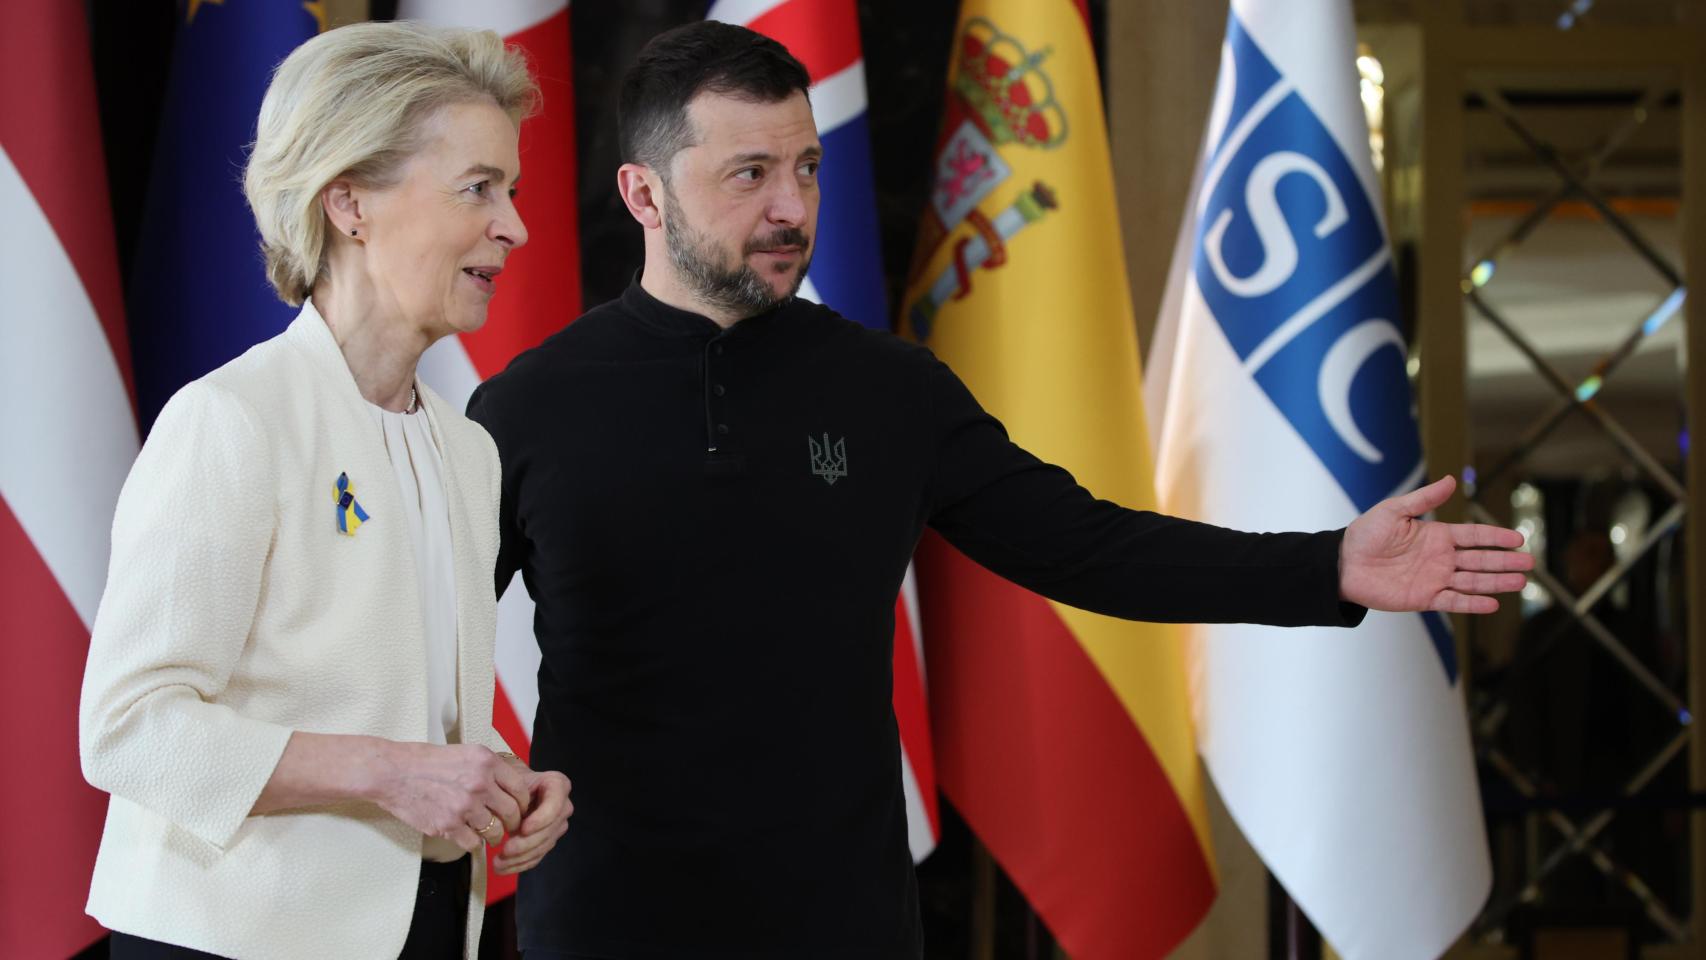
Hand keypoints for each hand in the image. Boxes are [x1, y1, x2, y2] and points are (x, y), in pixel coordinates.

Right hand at [368, 742, 531, 851]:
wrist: (393, 772)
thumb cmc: (425, 761)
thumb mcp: (465, 752)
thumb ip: (489, 768)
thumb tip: (510, 785)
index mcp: (486, 761)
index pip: (520, 788)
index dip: (523, 802)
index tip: (520, 808)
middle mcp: (479, 783)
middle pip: (512, 812)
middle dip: (513, 823)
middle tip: (508, 826)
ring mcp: (464, 806)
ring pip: (495, 831)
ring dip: (494, 836)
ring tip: (489, 835)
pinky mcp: (448, 825)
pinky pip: (473, 843)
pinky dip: (473, 843)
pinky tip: (468, 836)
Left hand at [492, 758, 571, 875]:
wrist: (514, 789)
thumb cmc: (511, 782)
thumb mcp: (512, 781)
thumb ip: (514, 796)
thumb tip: (507, 822)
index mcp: (558, 785)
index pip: (555, 804)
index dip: (541, 819)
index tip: (524, 829)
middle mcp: (563, 806)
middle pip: (549, 830)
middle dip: (526, 844)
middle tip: (504, 851)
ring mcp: (558, 825)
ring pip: (542, 846)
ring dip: (520, 858)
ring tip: (497, 863)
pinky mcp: (549, 840)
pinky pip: (537, 856)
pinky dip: (519, 864)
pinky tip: (503, 868)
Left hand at [1339, 474, 1533, 613]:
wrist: (1342, 564)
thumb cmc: (1365, 535)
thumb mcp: (1394, 510)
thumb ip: (1424, 499)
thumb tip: (1452, 480)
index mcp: (1436, 535)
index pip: (1474, 536)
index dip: (1496, 537)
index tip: (1518, 539)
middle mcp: (1440, 558)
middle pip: (1480, 560)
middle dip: (1504, 561)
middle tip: (1529, 563)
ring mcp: (1434, 579)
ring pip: (1472, 581)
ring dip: (1496, 582)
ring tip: (1520, 582)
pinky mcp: (1424, 598)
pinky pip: (1453, 601)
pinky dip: (1473, 603)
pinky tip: (1493, 603)